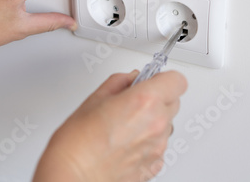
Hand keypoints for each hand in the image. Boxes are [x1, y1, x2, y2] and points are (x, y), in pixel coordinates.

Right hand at [33, 70, 187, 181]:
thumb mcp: (95, 99)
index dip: (164, 78)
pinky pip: (160, 146)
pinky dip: (149, 143)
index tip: (152, 80)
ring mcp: (158, 147)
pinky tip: (127, 143)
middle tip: (135, 101)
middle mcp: (157, 124)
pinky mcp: (154, 165)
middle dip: (158, 98)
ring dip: (154, 121)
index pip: (177, 80)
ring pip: (167, 124)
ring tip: (126, 126)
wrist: (71, 176)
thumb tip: (131, 78)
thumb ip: (120, 83)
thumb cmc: (76, 143)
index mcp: (145, 101)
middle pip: (174, 101)